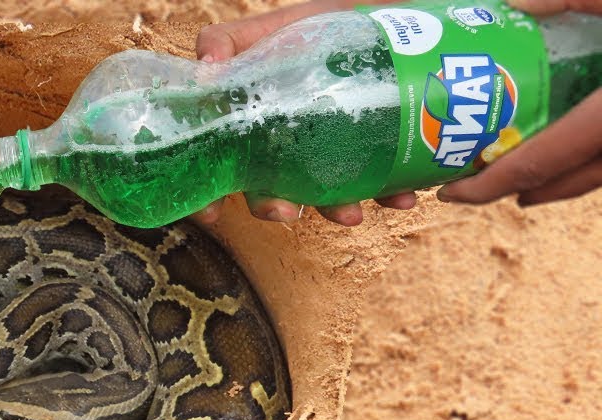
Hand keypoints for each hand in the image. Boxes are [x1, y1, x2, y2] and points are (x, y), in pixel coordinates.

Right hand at [191, 0, 417, 226]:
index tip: (212, 212)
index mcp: (251, 128)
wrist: (377, 15)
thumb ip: (227, 42)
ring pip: (323, 196)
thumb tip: (204, 72)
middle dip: (275, 208)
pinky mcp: (370, 154)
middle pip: (268, 191)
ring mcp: (327, 154)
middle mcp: (285, 149)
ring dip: (335, 210)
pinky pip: (380, 183)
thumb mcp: (268, 27)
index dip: (209, 195)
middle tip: (288, 212)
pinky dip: (390, 194)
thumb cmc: (316, 26)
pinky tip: (402, 195)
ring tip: (353, 212)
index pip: (220, 169)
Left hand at [437, 0, 601, 206]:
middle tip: (471, 188)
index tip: (449, 194)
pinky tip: (567, 142)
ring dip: (554, 178)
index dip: (489, 187)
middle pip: (564, 181)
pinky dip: (584, 160)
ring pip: (594, 174)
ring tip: (513, 175)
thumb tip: (511, 2)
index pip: (538, 165)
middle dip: (515, 188)